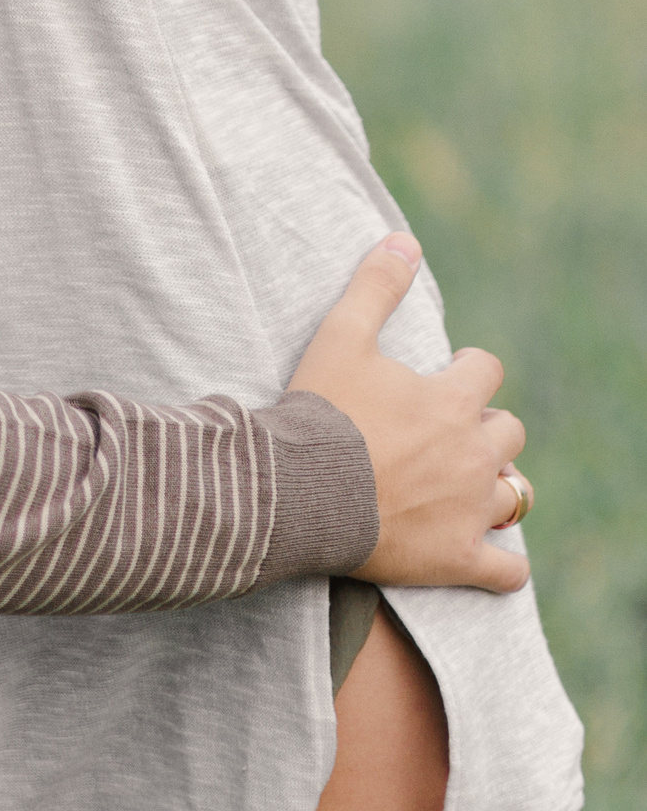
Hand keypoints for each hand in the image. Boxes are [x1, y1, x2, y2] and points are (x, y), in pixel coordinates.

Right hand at [289, 235, 531, 594]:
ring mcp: (469, 510)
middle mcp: (472, 453)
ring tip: (465, 485)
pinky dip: (503, 565)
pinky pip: (505, 570)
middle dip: (484, 428)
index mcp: (451, 400)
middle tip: (446, 434)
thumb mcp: (341, 337)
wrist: (295, 490)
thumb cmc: (319, 412)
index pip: (486, 371)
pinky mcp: (456, 559)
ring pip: (515, 494)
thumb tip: (404, 240)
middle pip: (507, 431)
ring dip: (496, 486)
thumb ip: (376, 286)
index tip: (442, 378)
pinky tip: (489, 557)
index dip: (466, 371)